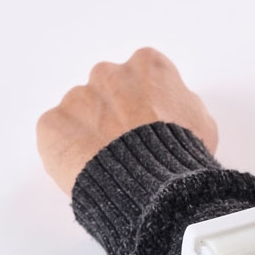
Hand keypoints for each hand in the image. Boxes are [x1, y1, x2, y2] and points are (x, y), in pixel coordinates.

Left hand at [37, 47, 217, 194]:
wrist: (154, 188)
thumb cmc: (182, 156)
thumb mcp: (203, 124)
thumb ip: (181, 106)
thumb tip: (170, 113)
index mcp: (147, 66)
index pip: (144, 78)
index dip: (147, 106)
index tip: (148, 126)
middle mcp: (108, 73)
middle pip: (107, 91)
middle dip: (113, 116)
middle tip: (125, 149)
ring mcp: (76, 97)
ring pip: (79, 113)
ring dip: (89, 134)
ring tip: (106, 166)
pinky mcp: (52, 124)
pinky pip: (56, 135)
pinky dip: (66, 152)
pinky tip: (86, 171)